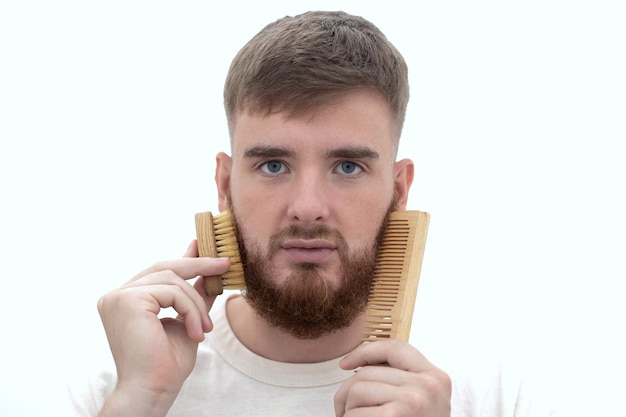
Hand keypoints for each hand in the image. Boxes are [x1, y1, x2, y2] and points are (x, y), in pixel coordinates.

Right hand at [96, 241, 229, 416]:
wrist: (153, 390)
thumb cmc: (166, 364)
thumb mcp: (186, 321)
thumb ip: (193, 297)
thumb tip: (208, 271)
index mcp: (125, 300)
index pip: (157, 271)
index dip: (183, 258)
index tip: (202, 246)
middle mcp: (116, 295)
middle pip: (164, 268)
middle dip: (198, 265)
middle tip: (225, 264)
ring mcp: (118, 297)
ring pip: (173, 280)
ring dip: (196, 304)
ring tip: (205, 328)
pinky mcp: (127, 300)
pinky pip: (172, 292)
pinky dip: (191, 310)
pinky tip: (196, 332)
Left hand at [334, 339, 450, 416]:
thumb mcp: (421, 401)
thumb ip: (402, 379)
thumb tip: (358, 363)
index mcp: (436, 377)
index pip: (395, 347)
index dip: (365, 351)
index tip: (345, 364)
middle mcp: (428, 384)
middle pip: (367, 371)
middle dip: (347, 393)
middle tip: (347, 413)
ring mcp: (415, 399)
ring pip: (356, 388)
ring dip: (346, 410)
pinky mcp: (397, 415)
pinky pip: (354, 411)